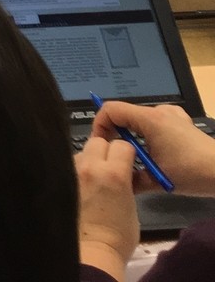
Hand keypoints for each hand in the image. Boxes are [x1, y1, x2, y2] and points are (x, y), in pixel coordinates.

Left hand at [75, 135, 139, 278]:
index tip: (127, 163)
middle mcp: (91, 167)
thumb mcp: (131, 203)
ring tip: (92, 180)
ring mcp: (72, 172)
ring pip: (81, 152)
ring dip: (89, 161)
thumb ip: (125, 181)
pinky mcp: (59, 179)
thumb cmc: (119, 235)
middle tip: (109, 168)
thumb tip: (121, 172)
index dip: (127, 153)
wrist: (93, 250)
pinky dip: (76, 171)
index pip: (121, 145)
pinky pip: (70, 166)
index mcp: (114, 173)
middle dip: (106, 151)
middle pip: (98, 141)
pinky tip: (80, 186)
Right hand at [93, 101, 214, 194]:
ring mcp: (173, 115)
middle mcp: (159, 112)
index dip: (99, 126)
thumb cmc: (192, 172)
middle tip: (117, 155)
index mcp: (149, 120)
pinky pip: (155, 121)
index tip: (102, 146)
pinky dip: (149, 133)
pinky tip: (157, 148)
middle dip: (116, 134)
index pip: (110, 110)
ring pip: (139, 119)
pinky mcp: (182, 122)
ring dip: (133, 136)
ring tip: (138, 156)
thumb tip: (114, 181)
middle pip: (124, 114)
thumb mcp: (158, 180)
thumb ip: (131, 179)